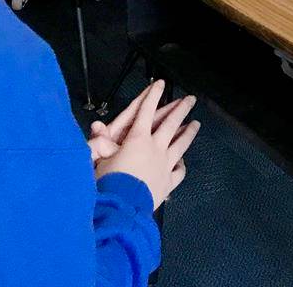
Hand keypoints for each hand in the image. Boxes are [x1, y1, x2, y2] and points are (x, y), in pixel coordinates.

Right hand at [94, 81, 200, 208]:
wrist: (122, 208)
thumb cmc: (108, 181)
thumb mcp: (99, 159)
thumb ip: (100, 144)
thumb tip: (96, 127)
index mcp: (138, 139)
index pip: (145, 112)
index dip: (153, 96)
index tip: (161, 84)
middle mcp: (155, 148)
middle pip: (171, 124)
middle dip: (181, 109)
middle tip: (191, 99)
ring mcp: (165, 165)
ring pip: (181, 145)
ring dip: (188, 133)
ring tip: (196, 124)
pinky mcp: (168, 183)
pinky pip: (179, 171)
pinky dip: (181, 165)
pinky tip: (182, 162)